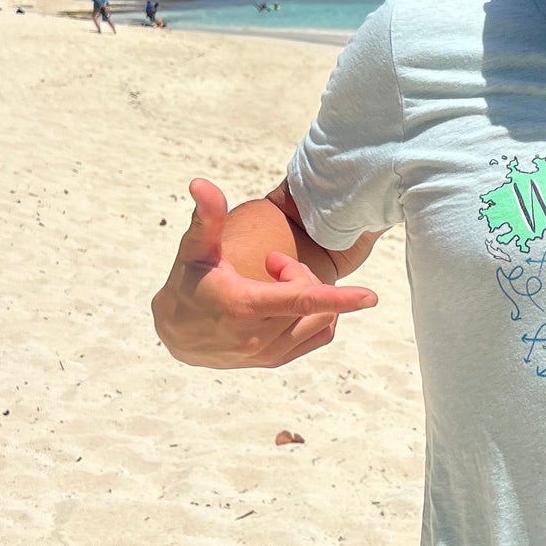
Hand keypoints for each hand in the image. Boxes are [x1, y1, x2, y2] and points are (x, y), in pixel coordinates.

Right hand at [151, 178, 377, 368]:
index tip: (371, 296)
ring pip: (320, 319)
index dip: (339, 297)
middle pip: (312, 299)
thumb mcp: (195, 250)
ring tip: (276, 284)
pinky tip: (289, 303)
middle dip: (301, 274)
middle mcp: (259, 336)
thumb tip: (201, 183)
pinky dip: (316, 316)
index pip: (300, 300)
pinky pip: (317, 336)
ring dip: (309, 296)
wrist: (174, 334)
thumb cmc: (188, 284)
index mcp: (244, 306)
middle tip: (275, 263)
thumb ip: (206, 218)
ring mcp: (268, 354)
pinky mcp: (274, 362)